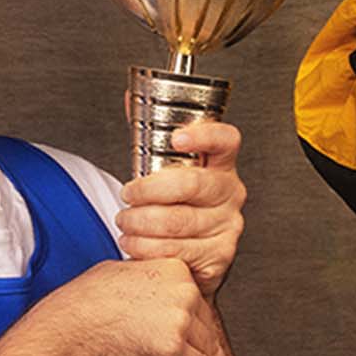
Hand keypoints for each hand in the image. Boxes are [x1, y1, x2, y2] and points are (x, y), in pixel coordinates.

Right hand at [36, 257, 238, 355]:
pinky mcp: (174, 350)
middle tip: (213, 355)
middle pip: (207, 322)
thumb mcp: (122, 272)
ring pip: (208, 346)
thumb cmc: (86, 302)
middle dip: (207, 341)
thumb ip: (150, 280)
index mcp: (173, 270)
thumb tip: (157, 290)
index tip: (201, 330)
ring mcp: (180, 321)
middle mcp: (182, 292)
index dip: (198, 319)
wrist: (71, 328)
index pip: (198, 298)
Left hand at [115, 119, 245, 294]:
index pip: (226, 140)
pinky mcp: (218, 256)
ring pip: (177, 222)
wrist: (190, 254)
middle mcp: (230, 193)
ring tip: (125, 221)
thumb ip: (150, 135)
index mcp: (222, 165)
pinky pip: (175, 251)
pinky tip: (134, 242)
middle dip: (148, 190)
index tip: (176, 137)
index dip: (203, 136)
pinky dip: (145, 247)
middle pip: (191, 184)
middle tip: (127, 194)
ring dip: (139, 222)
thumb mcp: (167, 170)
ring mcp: (227, 226)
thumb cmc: (177, 206)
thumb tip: (131, 99)